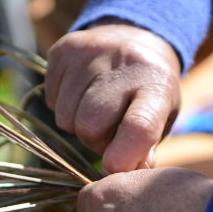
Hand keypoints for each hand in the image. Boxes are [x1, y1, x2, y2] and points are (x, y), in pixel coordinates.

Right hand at [45, 19, 180, 172]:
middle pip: (89, 125)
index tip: (113, 169)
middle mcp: (125, 63)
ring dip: (77, 124)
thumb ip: (144, 149)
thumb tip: (120, 172)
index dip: (124, 153)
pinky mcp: (64, 48)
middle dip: (94, 139)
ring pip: (65, 117)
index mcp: (156, 85)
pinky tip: (82, 93)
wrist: (136, 39)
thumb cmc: (148, 92)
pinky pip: (51, 100)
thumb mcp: (161, 119)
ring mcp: (92, 51)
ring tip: (96, 110)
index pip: (139, 124)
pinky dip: (62, 105)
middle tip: (109, 130)